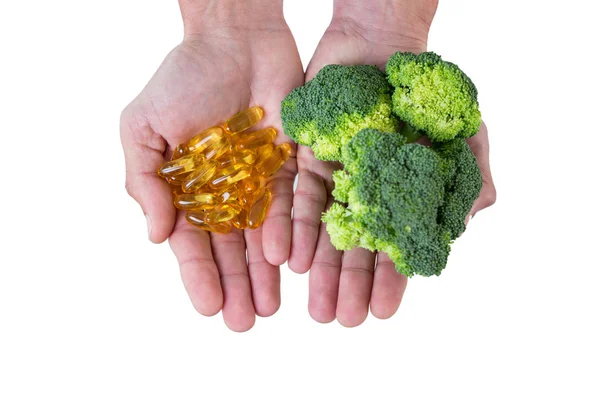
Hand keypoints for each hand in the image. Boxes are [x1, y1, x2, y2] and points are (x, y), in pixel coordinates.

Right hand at [120, 3, 303, 331]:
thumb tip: (157, 236)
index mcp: (190, 188)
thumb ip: (144, 181)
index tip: (208, 307)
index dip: (199, 275)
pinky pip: (293, 204)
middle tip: (242, 322)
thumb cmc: (183, 78)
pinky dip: (291, 231)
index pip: (194, 241)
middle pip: (232, 248)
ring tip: (268, 307)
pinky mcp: (293, 163)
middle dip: (236, 285)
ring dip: (265, 273)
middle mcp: (227, 190)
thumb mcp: (144, 127)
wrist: (235, 39)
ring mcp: (261, 179)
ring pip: (265, 235)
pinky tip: (289, 261)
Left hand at [288, 0, 495, 326]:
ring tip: (314, 306)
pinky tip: (292, 260)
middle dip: (349, 286)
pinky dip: (297, 229)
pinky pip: (300, 199)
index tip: (382, 314)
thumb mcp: (462, 133)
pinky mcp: (308, 160)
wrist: (383, 46)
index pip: (397, 247)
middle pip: (356, 249)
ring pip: (326, 233)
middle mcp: (366, 196)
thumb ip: (470, 178)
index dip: (391, 281)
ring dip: (321, 270)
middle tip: (339, 320)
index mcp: (403, 198)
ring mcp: (336, 180)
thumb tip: (468, 221)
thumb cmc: (426, 94)